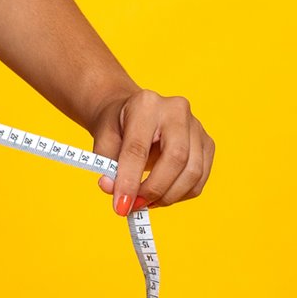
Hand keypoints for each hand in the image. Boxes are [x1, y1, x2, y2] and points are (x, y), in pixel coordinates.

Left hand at [88, 88, 213, 214]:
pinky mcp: (207, 144)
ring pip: (192, 173)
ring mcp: (197, 127)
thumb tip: (111, 189)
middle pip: (176, 159)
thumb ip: (104, 162)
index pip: (139, 147)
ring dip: (168, 197)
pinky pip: (199, 180)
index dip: (129, 179)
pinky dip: (179, 195)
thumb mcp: (103, 137)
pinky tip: (159, 196)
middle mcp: (177, 111)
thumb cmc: (118, 125)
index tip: (119, 205)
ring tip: (143, 202)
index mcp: (146, 104)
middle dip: (154, 190)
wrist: (133, 113)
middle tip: (133, 206)